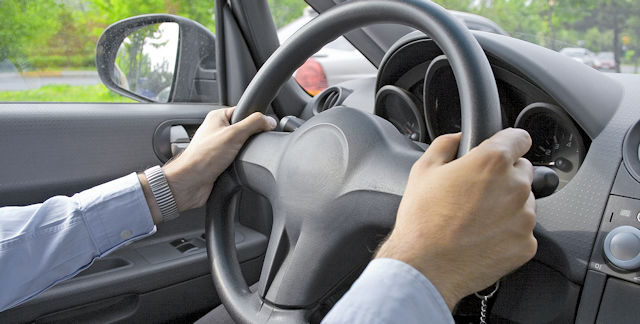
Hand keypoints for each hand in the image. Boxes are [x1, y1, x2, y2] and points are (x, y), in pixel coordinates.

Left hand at [152, 108, 275, 216]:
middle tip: (251, 143)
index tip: (265, 125)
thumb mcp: (234, 134)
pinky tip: (239, 166)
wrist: (190, 183)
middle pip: (245, 129)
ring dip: (245, 153)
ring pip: (242, 146)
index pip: (244, 111)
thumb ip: (254, 124)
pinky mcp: (220, 162)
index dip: (255, 118)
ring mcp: (218, 147)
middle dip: (251, 138)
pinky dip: (240, 163)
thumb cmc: (203, 157)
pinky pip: (237, 159)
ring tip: (242, 156)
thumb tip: (269, 120)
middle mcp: (217, 130)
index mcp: (217, 117)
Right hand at [375, 128, 535, 310]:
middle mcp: (515, 187)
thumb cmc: (422, 221)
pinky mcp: (526, 244)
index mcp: (492, 162)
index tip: (502, 148)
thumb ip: (446, 144)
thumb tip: (457, 139)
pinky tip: (481, 235)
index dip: (507, 141)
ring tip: (475, 217)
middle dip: (503, 175)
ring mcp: (524, 218)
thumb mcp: (423, 170)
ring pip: (523, 200)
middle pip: (522, 170)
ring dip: (506, 204)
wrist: (425, 267)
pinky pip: (522, 229)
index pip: (519, 137)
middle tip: (475, 190)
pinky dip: (507, 230)